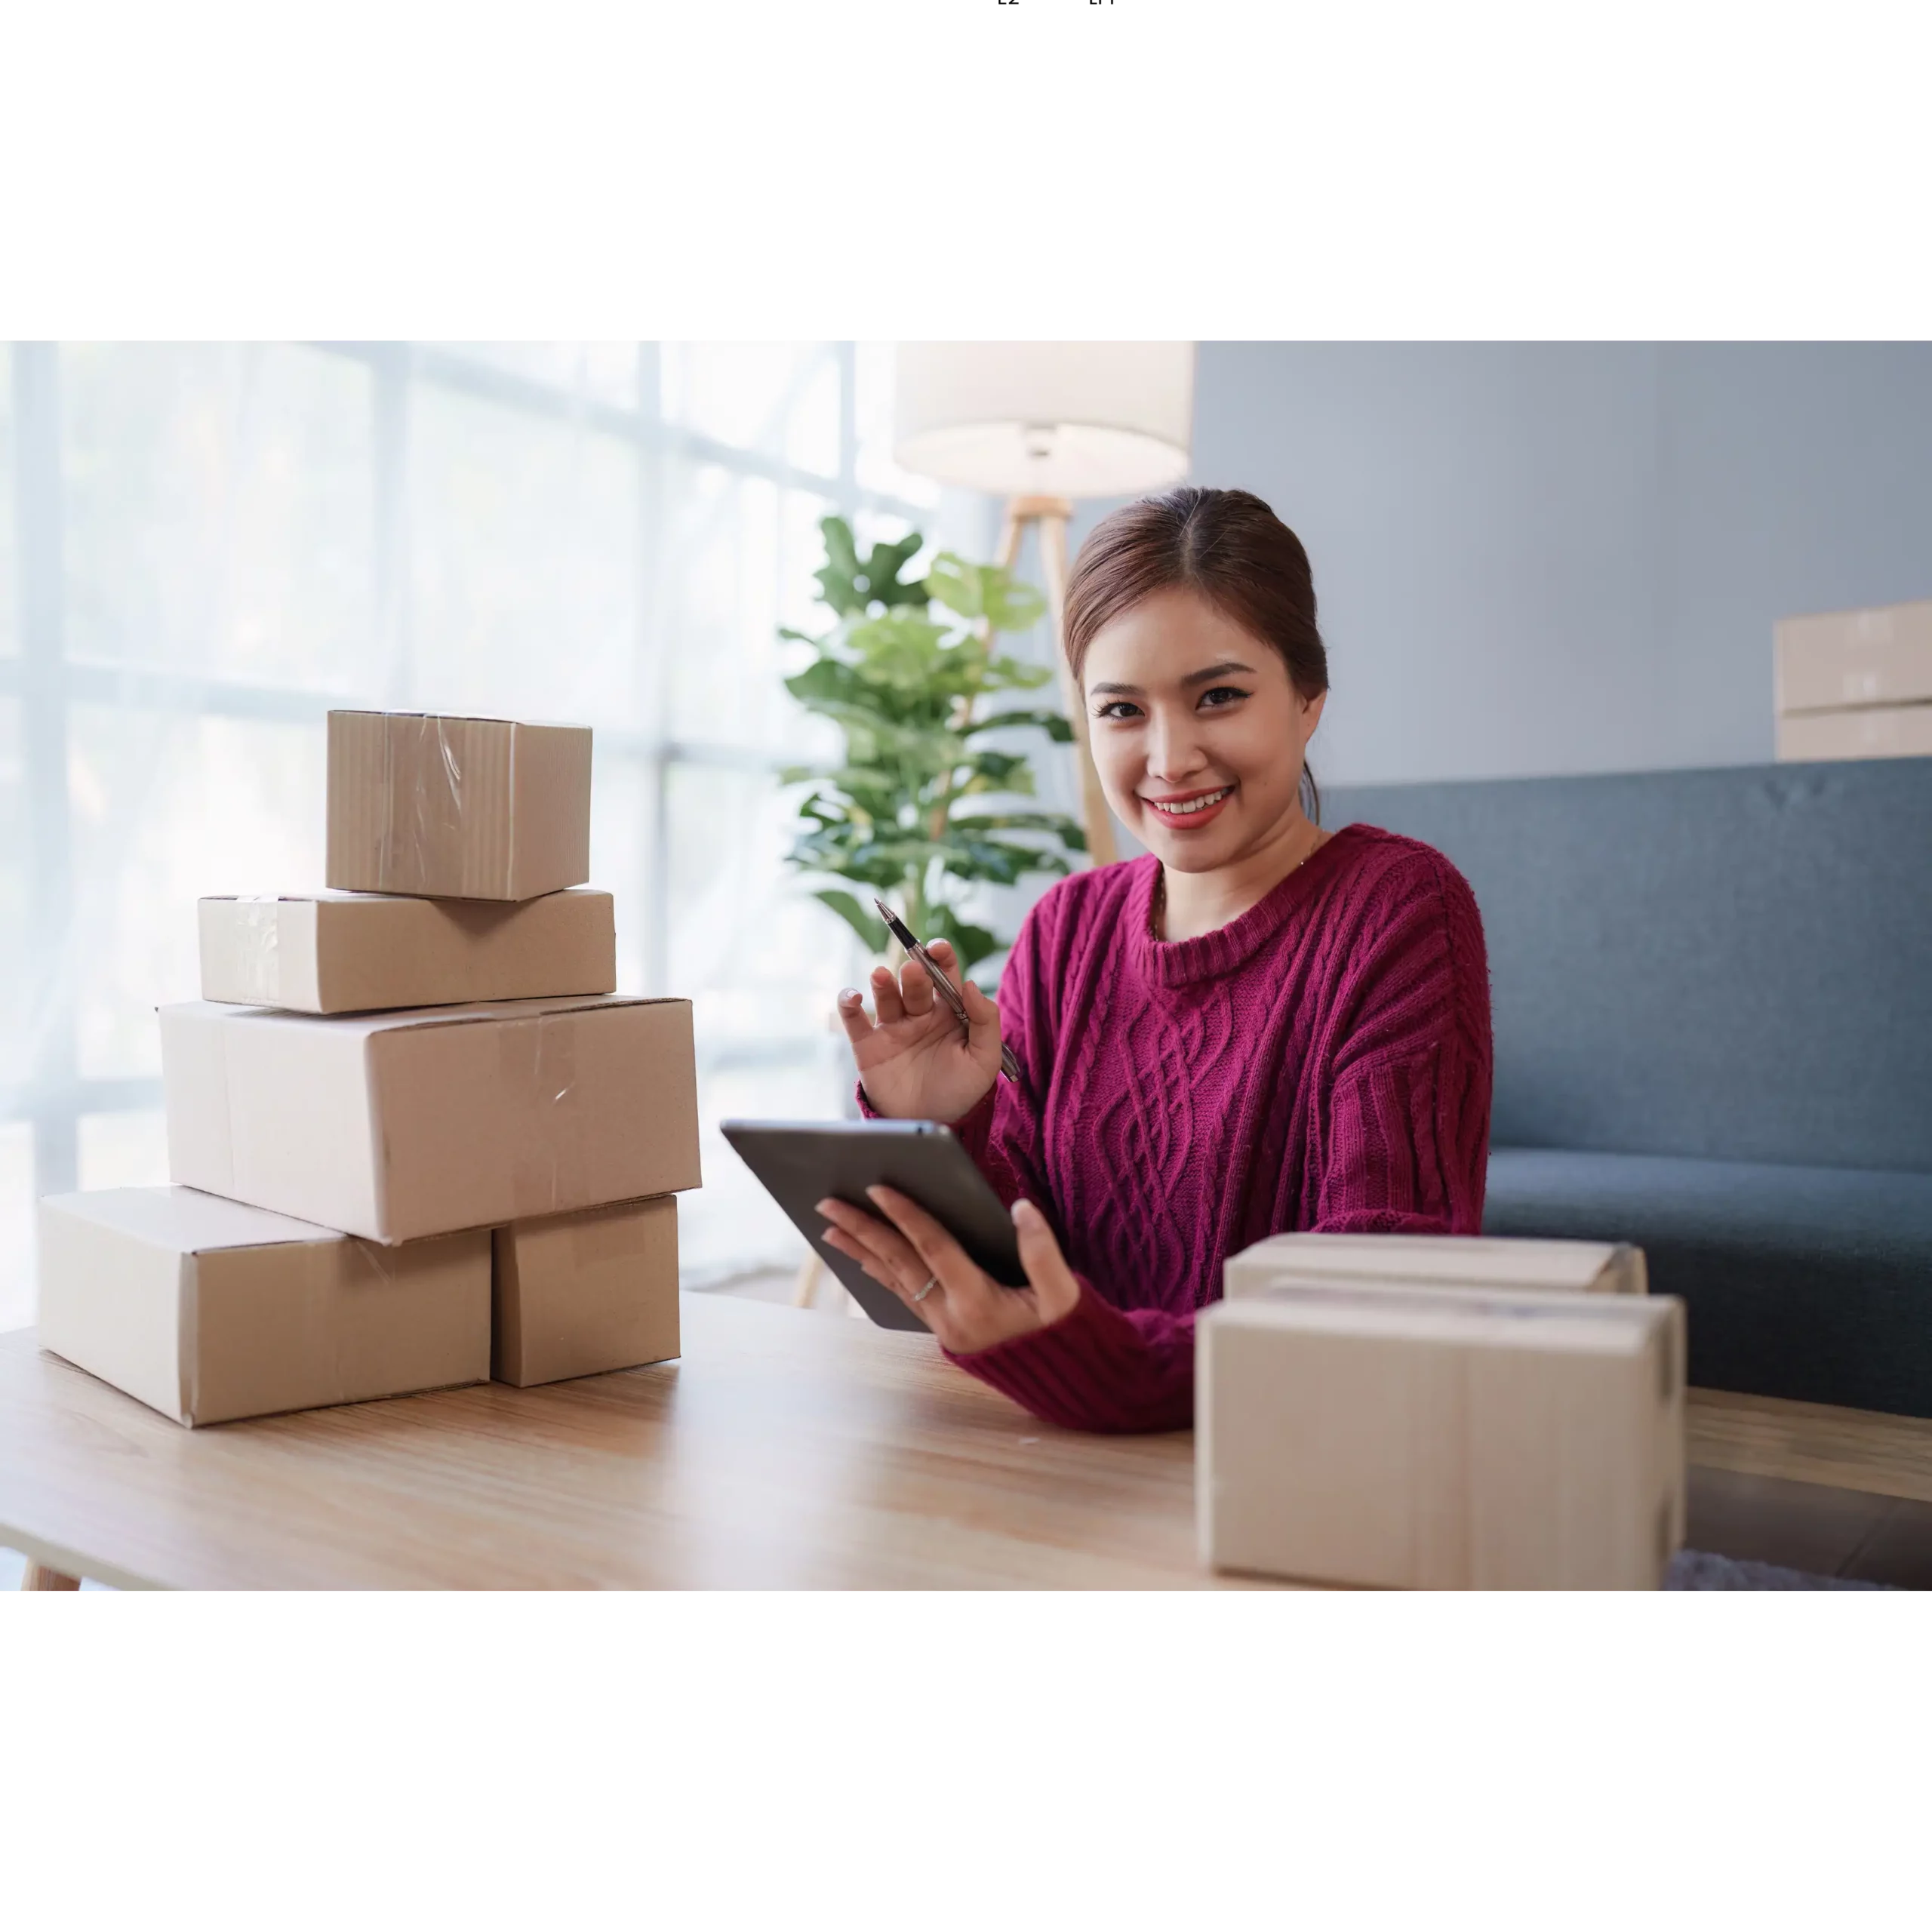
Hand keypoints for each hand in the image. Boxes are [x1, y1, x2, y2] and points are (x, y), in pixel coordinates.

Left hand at [815, 1187, 1080, 1354]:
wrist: (1062, 1379)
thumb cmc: (1063, 1333)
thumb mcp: (1064, 1295)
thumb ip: (1043, 1251)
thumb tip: (1020, 1208)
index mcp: (977, 1303)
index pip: (933, 1249)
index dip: (906, 1215)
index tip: (876, 1187)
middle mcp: (950, 1317)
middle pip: (898, 1264)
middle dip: (862, 1230)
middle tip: (827, 1203)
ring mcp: (942, 1327)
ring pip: (893, 1281)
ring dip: (861, 1252)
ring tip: (830, 1229)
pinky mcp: (942, 1331)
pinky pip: (902, 1295)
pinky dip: (880, 1273)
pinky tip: (863, 1258)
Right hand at [836, 939, 1000, 1122]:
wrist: (932, 1126)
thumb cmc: (961, 1093)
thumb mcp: (985, 1059)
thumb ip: (985, 1020)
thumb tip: (969, 983)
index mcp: (949, 1013)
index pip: (945, 975)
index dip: (942, 957)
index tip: (938, 949)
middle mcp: (920, 1015)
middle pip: (915, 983)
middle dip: (914, 973)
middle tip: (914, 971)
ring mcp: (893, 1029)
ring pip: (885, 995)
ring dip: (882, 982)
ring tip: (880, 976)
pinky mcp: (868, 1046)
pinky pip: (854, 1019)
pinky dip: (848, 1003)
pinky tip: (853, 997)